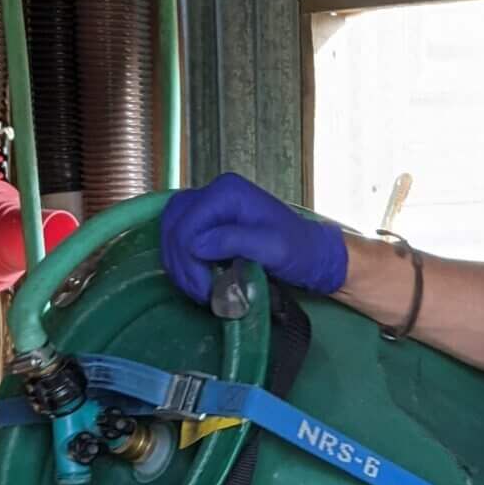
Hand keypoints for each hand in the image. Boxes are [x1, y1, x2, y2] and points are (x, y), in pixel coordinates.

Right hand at [159, 172, 348, 304]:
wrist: (311, 254)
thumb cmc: (297, 251)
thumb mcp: (272, 247)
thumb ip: (233, 241)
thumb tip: (194, 246)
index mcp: (227, 192)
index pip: (186, 223)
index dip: (188, 259)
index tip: (205, 288)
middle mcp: (215, 192)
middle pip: (174, 225)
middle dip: (181, 263)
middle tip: (200, 292)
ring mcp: (210, 206)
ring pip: (172, 230)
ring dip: (178, 263)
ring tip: (197, 289)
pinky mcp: (208, 222)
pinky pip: (180, 236)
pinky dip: (181, 259)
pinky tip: (195, 278)